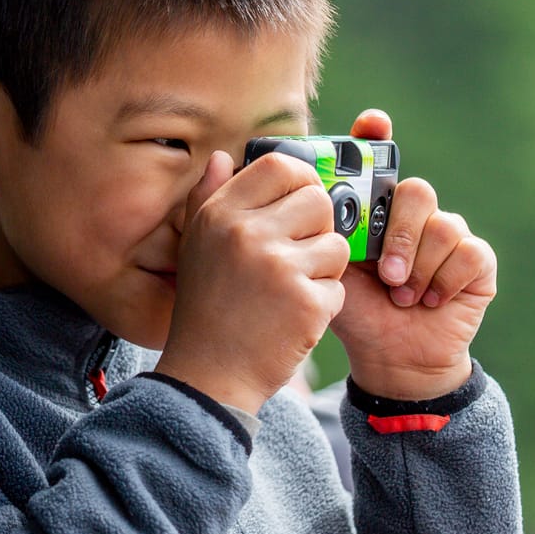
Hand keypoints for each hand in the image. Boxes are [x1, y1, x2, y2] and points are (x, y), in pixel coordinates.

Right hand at [155, 150, 351, 414]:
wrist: (209, 376)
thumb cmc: (206, 308)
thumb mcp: (196, 248)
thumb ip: (210, 198)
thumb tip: (225, 157)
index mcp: (222, 214)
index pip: (280, 166)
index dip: (300, 180)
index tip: (300, 203)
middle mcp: (248, 234)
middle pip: (318, 201)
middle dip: (317, 228)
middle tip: (296, 257)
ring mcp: (279, 268)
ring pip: (335, 245)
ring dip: (323, 270)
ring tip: (290, 292)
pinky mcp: (306, 302)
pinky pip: (338, 287)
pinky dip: (323, 306)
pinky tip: (294, 319)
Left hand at [330, 110, 497, 400]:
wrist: (390, 357)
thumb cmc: (359, 312)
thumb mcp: (330, 270)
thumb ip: (321, 234)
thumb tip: (299, 194)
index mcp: (377, 210)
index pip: (380, 159)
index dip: (377, 136)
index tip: (372, 123)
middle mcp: (415, 215)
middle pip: (415, 191)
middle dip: (399, 235)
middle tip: (387, 274)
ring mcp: (449, 236)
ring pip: (444, 225)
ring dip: (420, 269)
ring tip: (403, 297)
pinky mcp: (478, 262)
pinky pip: (469, 252)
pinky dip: (445, 282)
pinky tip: (430, 301)